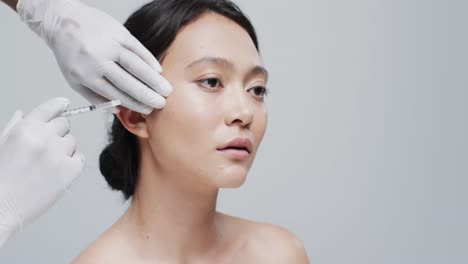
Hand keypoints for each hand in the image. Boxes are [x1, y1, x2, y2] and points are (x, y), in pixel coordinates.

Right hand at [0, 98, 84, 246]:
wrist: (2, 208)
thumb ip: (13, 127)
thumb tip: (23, 113)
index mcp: (25, 129)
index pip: (50, 108)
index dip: (59, 105)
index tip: (65, 105)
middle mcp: (45, 138)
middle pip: (64, 124)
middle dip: (57, 132)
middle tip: (45, 148)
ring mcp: (60, 155)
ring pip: (72, 142)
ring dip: (63, 149)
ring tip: (46, 165)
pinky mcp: (71, 171)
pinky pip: (80, 158)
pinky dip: (72, 163)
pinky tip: (56, 172)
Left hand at [17, 0, 171, 113]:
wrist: (62, 20)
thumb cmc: (70, 53)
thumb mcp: (74, 79)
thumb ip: (94, 97)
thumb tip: (117, 111)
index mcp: (86, 75)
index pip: (116, 94)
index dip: (135, 104)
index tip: (148, 109)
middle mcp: (98, 60)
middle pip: (128, 82)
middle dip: (148, 95)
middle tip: (162, 102)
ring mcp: (109, 44)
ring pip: (136, 65)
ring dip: (153, 79)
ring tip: (166, 89)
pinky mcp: (117, 32)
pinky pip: (137, 48)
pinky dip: (149, 60)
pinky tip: (158, 70)